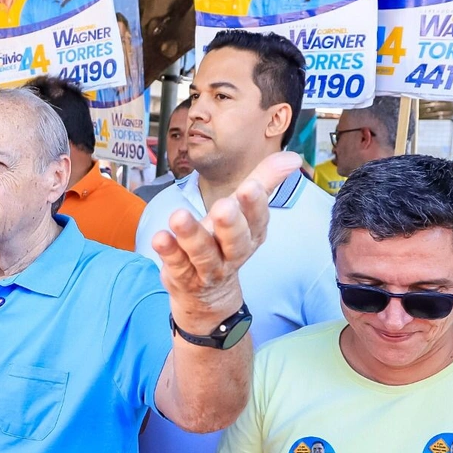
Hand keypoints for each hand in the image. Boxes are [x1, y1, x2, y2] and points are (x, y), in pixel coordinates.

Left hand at [151, 152, 299, 332]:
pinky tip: (159, 237)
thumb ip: (264, 182)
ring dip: (191, 235)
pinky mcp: (184, 277)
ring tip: (178, 216)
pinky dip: (168, 252)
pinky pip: (177, 265)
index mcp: (251, 236)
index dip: (255, 205)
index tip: (250, 187)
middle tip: (223, 206)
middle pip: (235, 241)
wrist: (206, 295)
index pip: (257, 220)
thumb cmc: (224, 243)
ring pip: (202, 254)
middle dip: (230, 224)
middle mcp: (232, 254)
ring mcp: (208, 269)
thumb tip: (292, 157)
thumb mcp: (244, 213)